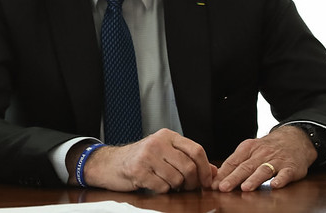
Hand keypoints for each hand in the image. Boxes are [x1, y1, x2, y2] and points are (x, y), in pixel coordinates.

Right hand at [81, 129, 216, 192]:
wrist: (110, 163)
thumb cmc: (141, 159)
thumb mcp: (165, 153)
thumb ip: (189, 159)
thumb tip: (214, 171)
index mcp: (167, 135)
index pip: (196, 150)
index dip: (206, 169)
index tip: (207, 182)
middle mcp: (157, 142)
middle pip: (189, 167)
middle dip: (192, 183)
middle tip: (187, 187)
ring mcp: (147, 155)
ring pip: (177, 179)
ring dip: (175, 187)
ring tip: (166, 183)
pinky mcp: (138, 170)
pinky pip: (162, 187)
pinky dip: (161, 190)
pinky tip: (153, 183)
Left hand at [212, 125, 317, 191]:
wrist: (294, 139)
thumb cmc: (267, 149)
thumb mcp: (250, 150)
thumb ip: (235, 164)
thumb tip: (217, 178)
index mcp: (248, 148)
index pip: (233, 162)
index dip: (223, 174)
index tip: (213, 184)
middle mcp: (261, 153)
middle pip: (245, 166)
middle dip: (233, 178)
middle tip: (223, 188)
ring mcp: (276, 160)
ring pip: (263, 169)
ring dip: (254, 179)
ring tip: (245, 188)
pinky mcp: (291, 167)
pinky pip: (285, 173)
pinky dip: (280, 179)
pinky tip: (274, 185)